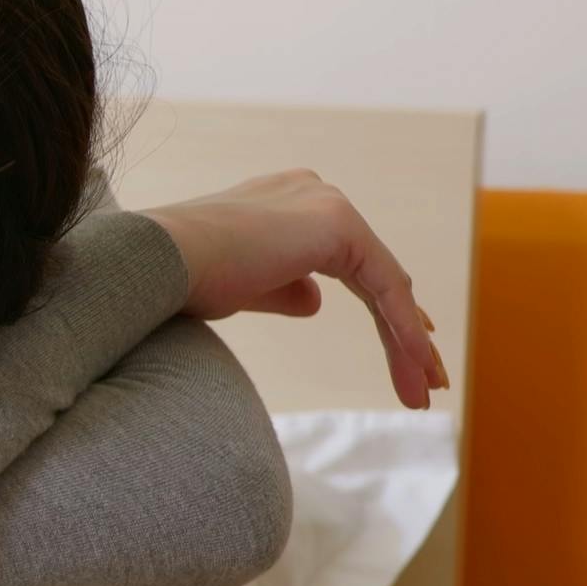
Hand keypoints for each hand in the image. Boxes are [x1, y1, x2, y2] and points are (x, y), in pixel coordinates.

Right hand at [139, 170, 446, 407]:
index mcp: (286, 204)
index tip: (408, 346)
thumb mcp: (241, 289)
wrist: (160, 263)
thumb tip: (316, 302)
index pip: (350, 263)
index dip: (380, 309)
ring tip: (424, 390)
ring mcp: (328, 205)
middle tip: (427, 379)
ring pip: (385, 285)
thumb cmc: (182, 279)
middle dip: (402, 331)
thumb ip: (283, 290)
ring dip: (408, 342)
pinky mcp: (338, 224)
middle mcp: (313, 194)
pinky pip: (385, 287)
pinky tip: (415, 363)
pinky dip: (402, 329)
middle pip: (374, 275)